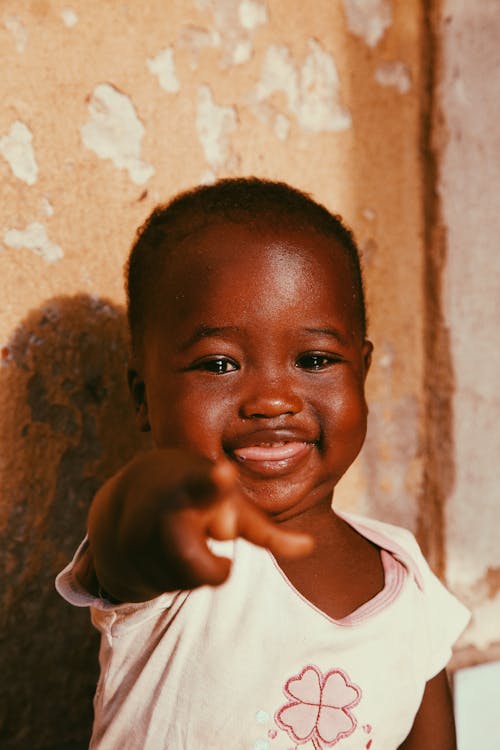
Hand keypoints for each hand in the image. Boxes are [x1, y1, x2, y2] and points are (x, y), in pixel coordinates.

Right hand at [87, 449, 313, 601]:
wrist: (132, 492)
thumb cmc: (200, 498)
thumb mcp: (232, 507)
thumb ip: (266, 531)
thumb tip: (310, 547)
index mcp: (196, 487)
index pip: (206, 485)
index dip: (215, 482)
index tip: (223, 470)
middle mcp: (164, 509)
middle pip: (192, 563)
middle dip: (210, 568)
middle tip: (215, 550)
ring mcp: (139, 536)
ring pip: (188, 579)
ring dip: (196, 568)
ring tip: (186, 538)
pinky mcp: (124, 559)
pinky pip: (169, 586)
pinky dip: (177, 575)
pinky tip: (164, 550)